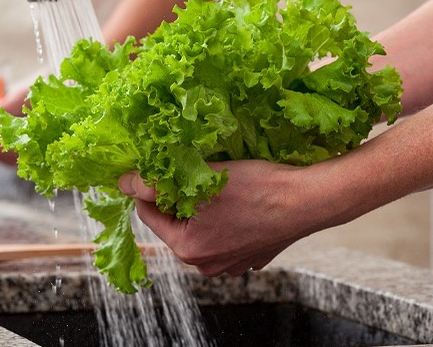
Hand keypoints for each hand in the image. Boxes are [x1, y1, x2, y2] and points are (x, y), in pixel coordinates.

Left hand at [119, 160, 317, 276]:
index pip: (148, 214)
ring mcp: (231, 264)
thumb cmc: (257, 188)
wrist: (309, 199)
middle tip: (194, 174)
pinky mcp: (251, 256)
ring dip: (202, 207)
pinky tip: (239, 201)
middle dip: (178, 198)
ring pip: (200, 227)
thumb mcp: (200, 179)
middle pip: (174, 223)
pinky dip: (226, 217)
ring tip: (219, 186)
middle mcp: (207, 265)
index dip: (151, 188)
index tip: (162, 168)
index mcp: (188, 249)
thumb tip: (124, 183)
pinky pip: (225, 234)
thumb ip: (155, 183)